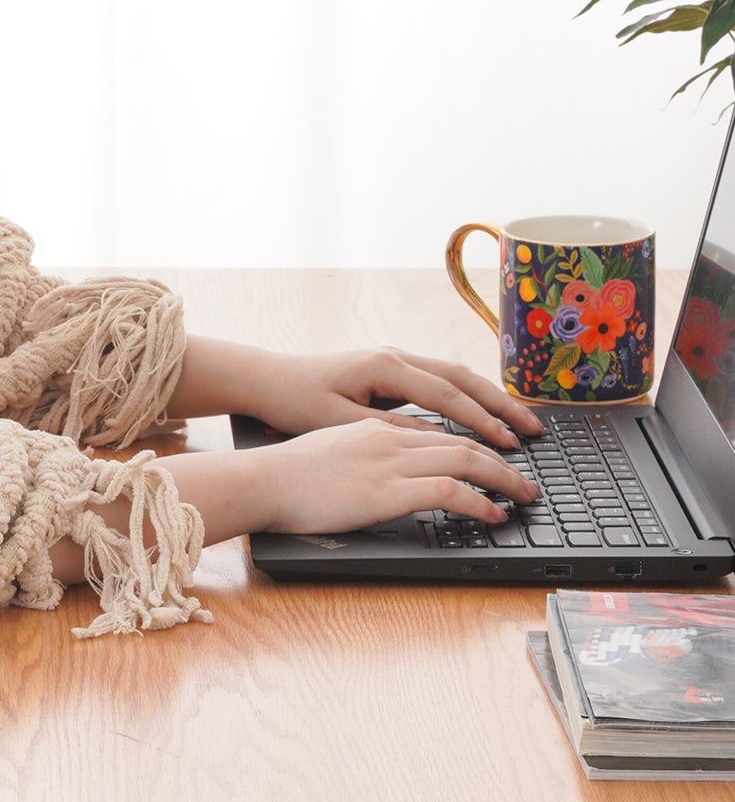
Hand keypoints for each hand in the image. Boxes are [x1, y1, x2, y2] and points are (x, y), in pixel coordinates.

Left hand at [236, 344, 544, 450]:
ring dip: (489, 399)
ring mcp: (394, 360)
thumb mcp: (340, 422)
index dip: (481, 421)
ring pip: (455, 376)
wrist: (266, 380)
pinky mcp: (389, 370)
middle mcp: (395, 356)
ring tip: (520, 424)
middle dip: (501, 405)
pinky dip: (466, 397)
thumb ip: (390, 429)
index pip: (447, 395)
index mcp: (385, 367)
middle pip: (463, 378)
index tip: (509, 444)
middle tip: (534, 431)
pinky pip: (440, 381)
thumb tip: (437, 439)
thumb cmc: (295, 402)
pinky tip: (481, 416)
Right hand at [253, 419, 539, 535]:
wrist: (260, 480)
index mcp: (374, 430)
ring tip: (525, 496)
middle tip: (527, 479)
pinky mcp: (388, 490)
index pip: (438, 432)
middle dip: (502, 459)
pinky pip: (451, 490)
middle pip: (462, 441)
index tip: (495, 460)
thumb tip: (377, 478)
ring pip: (467, 459)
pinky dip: (481, 501)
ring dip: (504, 478)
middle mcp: (389, 439)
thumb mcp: (329, 457)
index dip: (475, 445)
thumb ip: (361, 461)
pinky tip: (494, 514)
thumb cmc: (283, 477)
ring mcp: (390, 462)